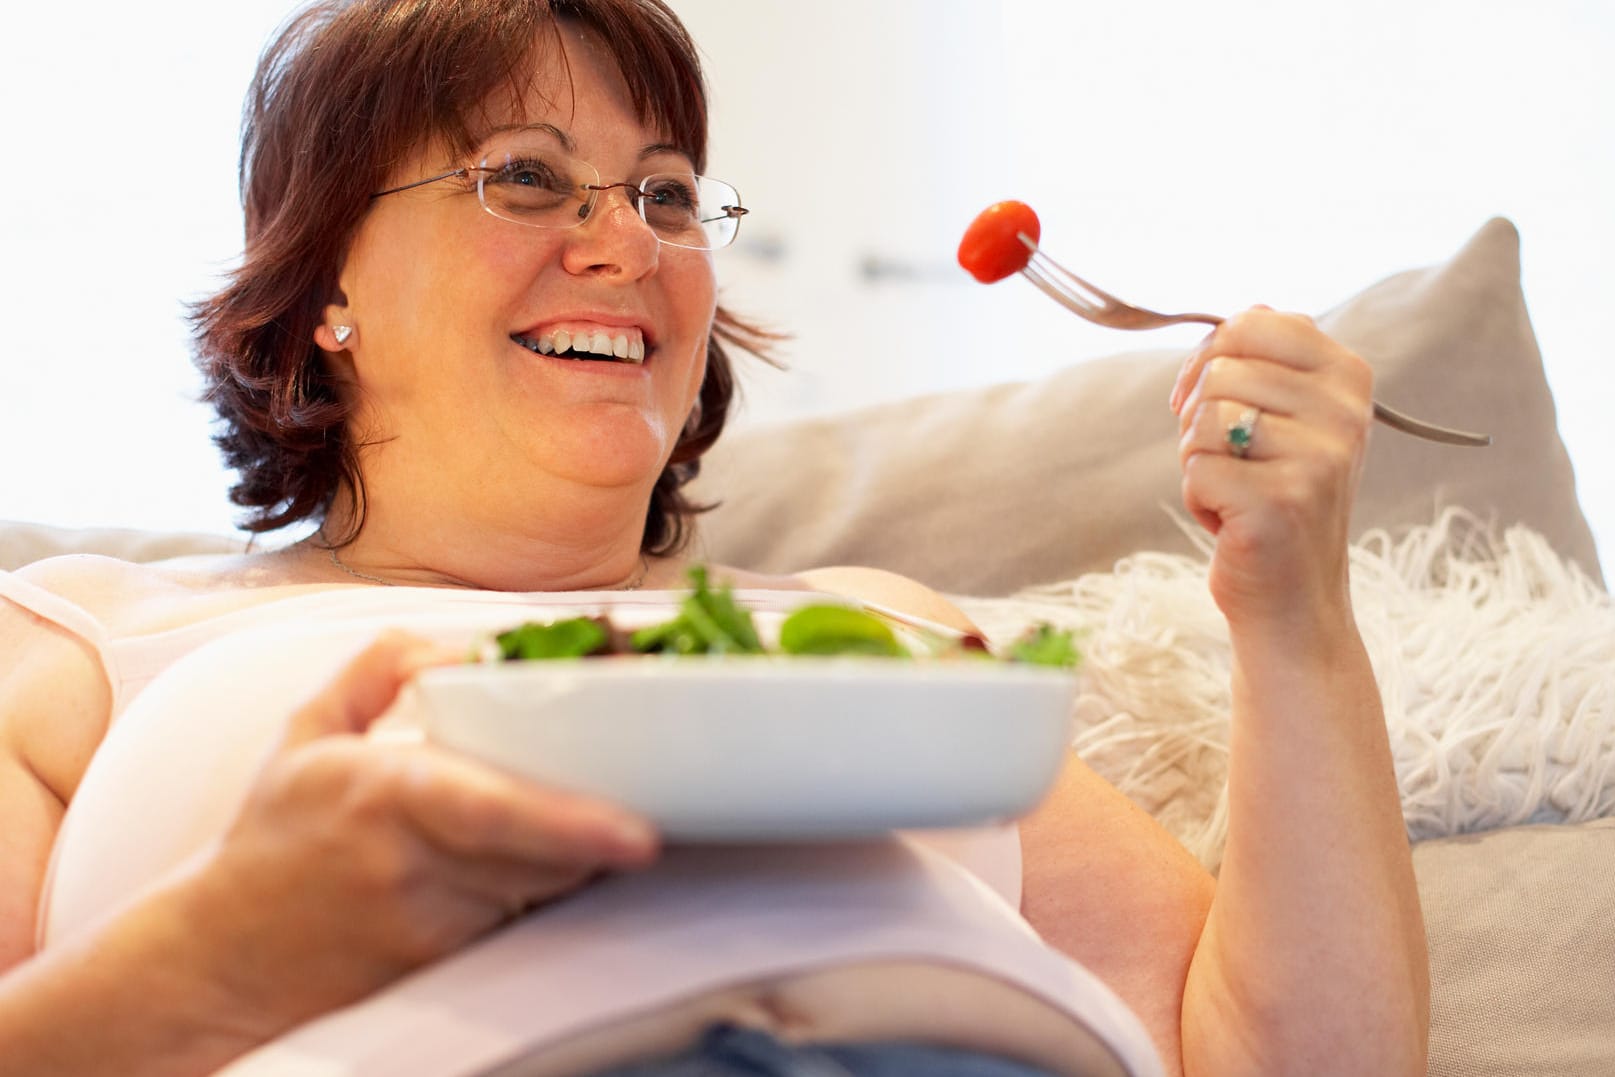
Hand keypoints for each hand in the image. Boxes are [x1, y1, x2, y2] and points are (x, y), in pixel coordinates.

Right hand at [171, 631, 659, 1035]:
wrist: (224, 959)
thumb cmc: (274, 837)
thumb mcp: (306, 730)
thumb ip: (379, 668)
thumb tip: (458, 649)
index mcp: (380, 795)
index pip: (490, 814)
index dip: (571, 823)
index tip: (638, 833)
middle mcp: (411, 867)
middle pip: (544, 852)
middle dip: (602, 825)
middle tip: (654, 794)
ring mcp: (432, 925)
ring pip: (546, 886)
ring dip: (583, 852)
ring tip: (604, 814)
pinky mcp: (446, 964)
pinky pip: (525, 918)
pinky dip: (551, 884)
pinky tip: (553, 857)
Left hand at [1170, 307, 1373, 634]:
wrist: (1293, 600)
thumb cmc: (1275, 501)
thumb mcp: (1287, 422)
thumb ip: (1269, 363)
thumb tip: (1251, 307)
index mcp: (1348, 378)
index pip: (1252, 322)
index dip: (1209, 358)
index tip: (1206, 397)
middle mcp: (1344, 414)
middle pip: (1219, 371)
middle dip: (1199, 418)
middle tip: (1229, 461)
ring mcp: (1317, 460)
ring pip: (1203, 419)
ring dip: (1197, 461)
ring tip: (1235, 492)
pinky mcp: (1280, 503)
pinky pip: (1196, 470)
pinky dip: (1198, 500)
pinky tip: (1233, 523)